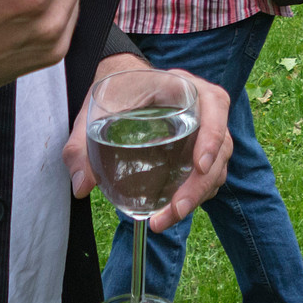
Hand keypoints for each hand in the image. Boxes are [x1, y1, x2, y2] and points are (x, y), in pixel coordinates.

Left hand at [64, 56, 233, 232]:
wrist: (122, 83)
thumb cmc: (114, 92)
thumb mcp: (95, 111)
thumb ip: (81, 145)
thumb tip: (82, 185)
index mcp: (182, 85)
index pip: (214, 104)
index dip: (213, 134)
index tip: (200, 166)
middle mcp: (202, 105)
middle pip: (221, 144)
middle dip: (202, 182)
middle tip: (177, 208)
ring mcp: (205, 128)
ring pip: (217, 164)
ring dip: (198, 195)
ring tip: (166, 218)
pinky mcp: (200, 148)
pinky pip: (209, 173)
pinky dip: (196, 194)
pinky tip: (171, 211)